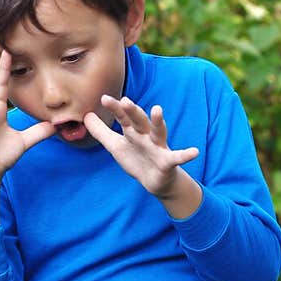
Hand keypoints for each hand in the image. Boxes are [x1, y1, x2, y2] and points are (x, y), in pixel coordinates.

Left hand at [83, 95, 200, 208]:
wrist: (155, 182)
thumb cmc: (137, 159)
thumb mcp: (116, 146)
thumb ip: (101, 132)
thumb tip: (85, 116)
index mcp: (133, 132)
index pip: (123, 118)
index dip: (115, 109)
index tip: (104, 98)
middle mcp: (146, 136)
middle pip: (139, 121)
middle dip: (133, 112)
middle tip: (125, 101)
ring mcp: (159, 148)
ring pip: (158, 132)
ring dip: (158, 122)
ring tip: (157, 110)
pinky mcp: (169, 162)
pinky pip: (178, 157)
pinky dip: (186, 155)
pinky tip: (194, 152)